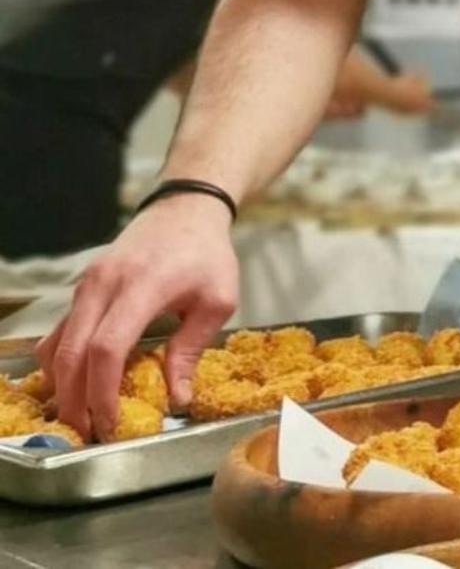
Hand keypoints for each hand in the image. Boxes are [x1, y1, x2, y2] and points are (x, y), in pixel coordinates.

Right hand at [35, 195, 238, 439]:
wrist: (183, 211)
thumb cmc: (207, 255)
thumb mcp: (217, 301)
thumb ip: (191, 349)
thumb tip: (178, 398)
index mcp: (141, 287)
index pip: (107, 347)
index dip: (103, 391)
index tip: (112, 422)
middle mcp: (103, 285)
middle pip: (72, 352)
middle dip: (75, 399)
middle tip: (90, 432)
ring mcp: (86, 285)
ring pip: (57, 344)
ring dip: (63, 385)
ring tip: (82, 415)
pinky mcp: (81, 289)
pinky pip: (60, 331)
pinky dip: (60, 362)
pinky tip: (75, 383)